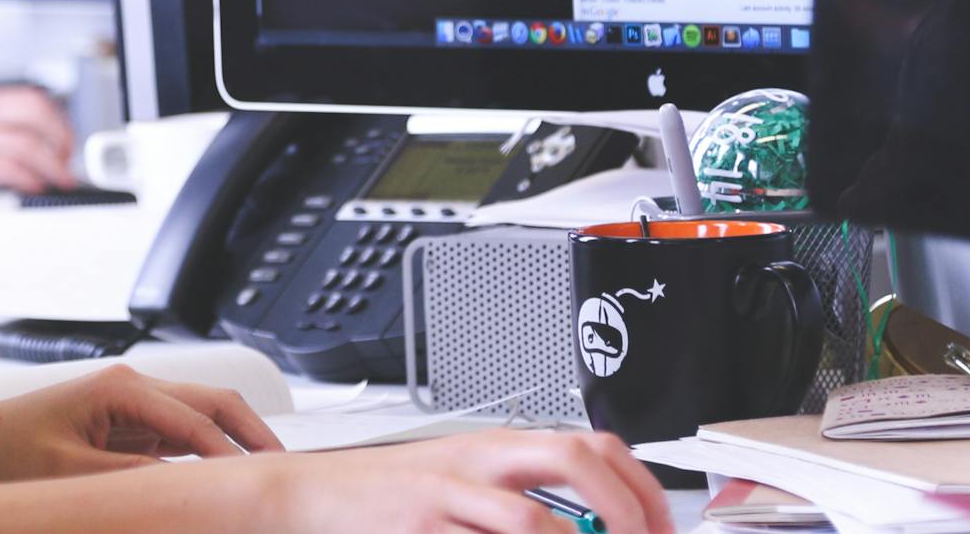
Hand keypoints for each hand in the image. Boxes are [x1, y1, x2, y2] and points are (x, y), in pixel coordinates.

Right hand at [0, 86, 75, 193]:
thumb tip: (6, 139)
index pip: (29, 98)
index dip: (55, 117)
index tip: (63, 136)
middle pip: (37, 115)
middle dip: (61, 137)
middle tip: (66, 158)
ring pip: (29, 144)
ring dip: (52, 165)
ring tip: (59, 179)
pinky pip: (9, 169)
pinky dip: (30, 178)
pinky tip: (33, 186)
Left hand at [0, 363, 284, 481]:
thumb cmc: (1, 453)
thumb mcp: (68, 475)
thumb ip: (131, 479)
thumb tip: (186, 488)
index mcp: (121, 389)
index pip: (199, 425)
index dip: (235, 459)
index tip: (261, 489)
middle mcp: (132, 389)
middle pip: (214, 403)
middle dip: (254, 434)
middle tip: (289, 472)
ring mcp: (130, 406)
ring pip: (202, 417)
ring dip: (235, 443)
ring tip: (267, 477)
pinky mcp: (124, 427)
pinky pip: (180, 438)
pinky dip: (207, 456)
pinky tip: (222, 482)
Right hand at [265, 428, 673, 533]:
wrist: (309, 496)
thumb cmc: (388, 494)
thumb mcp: (458, 478)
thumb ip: (519, 494)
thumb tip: (589, 528)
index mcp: (495, 446)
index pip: (590, 444)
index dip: (640, 487)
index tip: (661, 530)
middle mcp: (478, 462)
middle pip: (574, 458)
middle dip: (624, 509)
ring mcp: (448, 495)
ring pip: (534, 519)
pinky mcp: (419, 527)